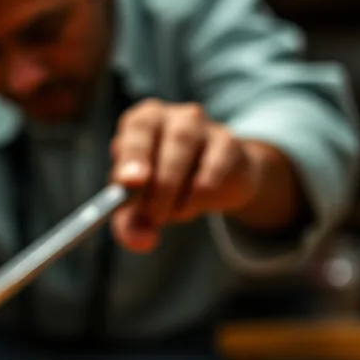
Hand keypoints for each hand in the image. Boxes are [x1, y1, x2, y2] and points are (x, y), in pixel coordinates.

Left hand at [109, 99, 276, 251]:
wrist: (216, 182)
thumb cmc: (163, 185)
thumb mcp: (139, 208)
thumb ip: (131, 225)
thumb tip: (141, 242)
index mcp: (143, 121)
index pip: (137, 127)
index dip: (133, 154)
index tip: (129, 183)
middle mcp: (175, 117)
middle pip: (169, 141)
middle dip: (159, 183)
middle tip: (152, 215)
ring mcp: (206, 127)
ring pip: (190, 152)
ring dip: (177, 190)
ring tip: (172, 213)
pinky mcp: (230, 145)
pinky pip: (216, 168)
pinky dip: (202, 193)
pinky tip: (194, 204)